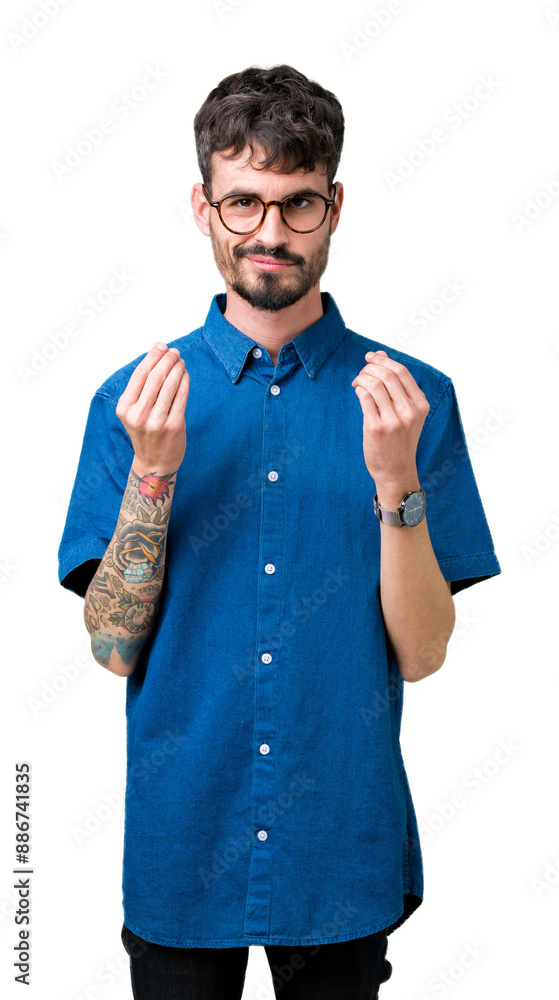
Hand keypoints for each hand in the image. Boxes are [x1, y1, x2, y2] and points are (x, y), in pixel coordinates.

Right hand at [116, 342, 189, 475]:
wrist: (154, 463)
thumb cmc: (145, 433)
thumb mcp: (133, 413)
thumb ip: (141, 389)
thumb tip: (156, 357)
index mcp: (125, 409)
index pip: (139, 375)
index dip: (152, 357)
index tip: (161, 346)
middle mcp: (139, 415)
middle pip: (156, 377)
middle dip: (167, 359)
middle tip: (174, 352)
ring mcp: (157, 421)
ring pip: (170, 385)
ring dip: (178, 368)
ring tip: (180, 361)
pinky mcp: (174, 426)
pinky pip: (182, 397)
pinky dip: (185, 381)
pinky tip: (185, 374)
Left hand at [351, 350, 429, 490]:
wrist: (396, 471)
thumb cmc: (400, 440)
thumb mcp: (408, 413)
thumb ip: (397, 386)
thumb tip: (380, 355)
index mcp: (421, 405)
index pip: (402, 372)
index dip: (383, 360)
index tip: (370, 358)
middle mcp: (409, 412)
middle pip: (387, 375)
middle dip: (369, 368)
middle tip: (362, 372)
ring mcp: (393, 421)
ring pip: (374, 384)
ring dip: (362, 377)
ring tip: (357, 382)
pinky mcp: (376, 428)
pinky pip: (365, 398)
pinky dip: (359, 389)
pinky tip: (357, 392)